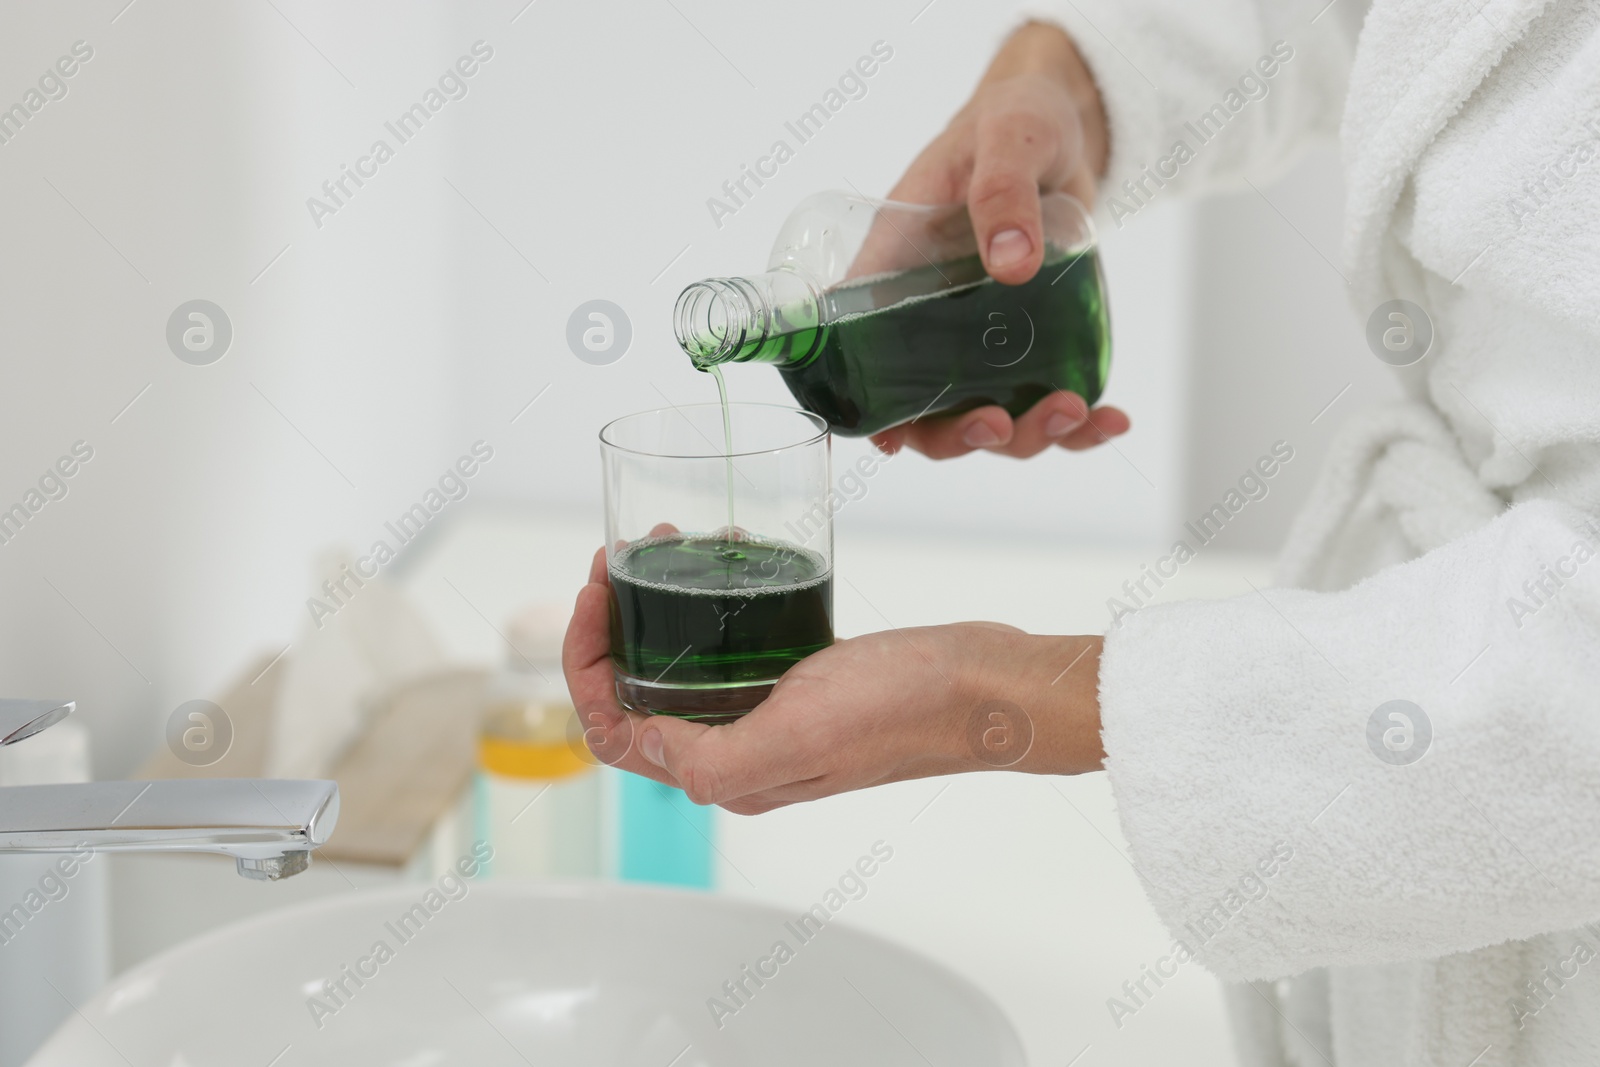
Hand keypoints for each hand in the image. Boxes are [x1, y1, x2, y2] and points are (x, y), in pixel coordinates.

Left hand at [563, 547, 1105, 813]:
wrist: (984, 685)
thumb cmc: (903, 707)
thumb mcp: (798, 731)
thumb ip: (710, 757)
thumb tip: (642, 738)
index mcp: (727, 773)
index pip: (617, 730)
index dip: (587, 666)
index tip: (596, 595)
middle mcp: (740, 750)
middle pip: (639, 693)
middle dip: (612, 627)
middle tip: (616, 558)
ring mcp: (770, 716)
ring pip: (681, 667)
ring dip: (655, 609)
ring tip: (662, 543)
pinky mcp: (800, 683)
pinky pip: (730, 646)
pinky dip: (709, 602)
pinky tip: (727, 556)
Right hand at [872, 21, 1128, 459]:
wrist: (1064, 130)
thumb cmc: (1013, 122)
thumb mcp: (1006, 138)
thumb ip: (1001, 190)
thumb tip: (1010, 262)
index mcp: (894, 269)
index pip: (859, 352)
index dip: (867, 407)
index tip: (891, 439)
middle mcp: (928, 320)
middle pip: (924, 410)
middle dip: (961, 435)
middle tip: (1000, 422)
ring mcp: (980, 340)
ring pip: (988, 418)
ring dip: (1026, 436)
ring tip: (1075, 413)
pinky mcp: (1032, 344)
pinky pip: (1045, 401)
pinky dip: (1081, 425)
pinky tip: (1113, 419)